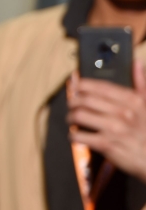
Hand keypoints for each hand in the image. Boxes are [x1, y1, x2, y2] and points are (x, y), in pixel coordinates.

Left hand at [68, 61, 145, 182]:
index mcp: (132, 101)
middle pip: (85, 99)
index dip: (83, 84)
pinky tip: (76, 135)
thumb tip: (137, 64)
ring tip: (72, 119)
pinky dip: (74, 135)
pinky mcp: (107, 145)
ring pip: (79, 115)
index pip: (101, 87)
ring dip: (71, 117)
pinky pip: (80, 136)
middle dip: (73, 101)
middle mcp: (122, 113)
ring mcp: (114, 129)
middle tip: (72, 104)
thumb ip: (142, 84)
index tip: (75, 85)